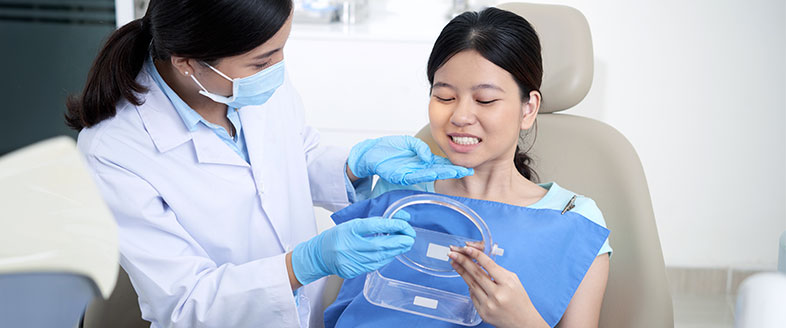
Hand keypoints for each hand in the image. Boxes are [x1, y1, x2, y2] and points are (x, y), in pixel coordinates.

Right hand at [291, 217, 415, 284]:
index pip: (372, 226)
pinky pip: (374, 265)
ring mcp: (350, 260)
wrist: (319, 255)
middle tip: (410, 237)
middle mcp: (349, 245)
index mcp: (348, 230)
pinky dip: (385, 259)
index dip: (391, 224)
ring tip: (405, 245)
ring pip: (379, 257)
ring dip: (395, 251)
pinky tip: (392, 254)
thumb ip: (374, 222)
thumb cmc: (337, 237)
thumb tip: (397, 220)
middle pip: (379, 244)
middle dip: (398, 241)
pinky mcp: (353, 270)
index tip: (404, 224)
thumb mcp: (353, 224)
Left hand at [347, 135, 472, 185]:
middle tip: (467, 171)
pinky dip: (426, 173)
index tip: (465, 166)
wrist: (371, 154)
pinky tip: (435, 172)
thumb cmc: (389, 149)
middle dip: (452, 171)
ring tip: (456, 172)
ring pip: (429, 173)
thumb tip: (427, 155)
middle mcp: (418, 169)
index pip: (440, 163)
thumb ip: (419, 147)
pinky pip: (415, 174)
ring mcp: (410, 173)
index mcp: (421, 161)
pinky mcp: (400, 175)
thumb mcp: (407, 143)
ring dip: (442, 173)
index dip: (452, 165)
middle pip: (438, 170)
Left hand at [449, 245, 547, 327]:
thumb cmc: (519, 299)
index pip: (489, 265)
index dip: (476, 255)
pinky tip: (467, 279)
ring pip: (471, 284)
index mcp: (507, 284)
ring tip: (454, 262)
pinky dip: (470, 286)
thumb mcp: (513, 281)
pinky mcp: (483, 313)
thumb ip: (498, 271)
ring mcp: (489, 305)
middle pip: (476, 274)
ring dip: (461, 272)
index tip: (466, 248)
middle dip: (462, 261)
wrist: (523, 322)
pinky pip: (472, 296)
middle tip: (452, 252)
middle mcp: (497, 295)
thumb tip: (480, 261)